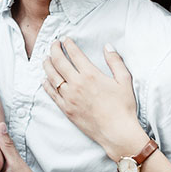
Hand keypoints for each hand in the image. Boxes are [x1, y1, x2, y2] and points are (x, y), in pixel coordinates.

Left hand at [42, 38, 148, 160]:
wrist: (116, 132)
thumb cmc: (123, 107)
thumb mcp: (124, 80)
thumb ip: (115, 61)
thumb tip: (107, 46)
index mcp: (90, 75)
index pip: (74, 54)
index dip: (68, 44)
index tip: (65, 39)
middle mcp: (76, 84)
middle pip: (58, 62)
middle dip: (54, 50)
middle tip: (53, 44)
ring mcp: (69, 97)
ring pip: (52, 76)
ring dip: (47, 65)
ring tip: (46, 58)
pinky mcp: (66, 109)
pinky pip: (52, 94)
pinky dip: (46, 84)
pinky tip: (45, 80)